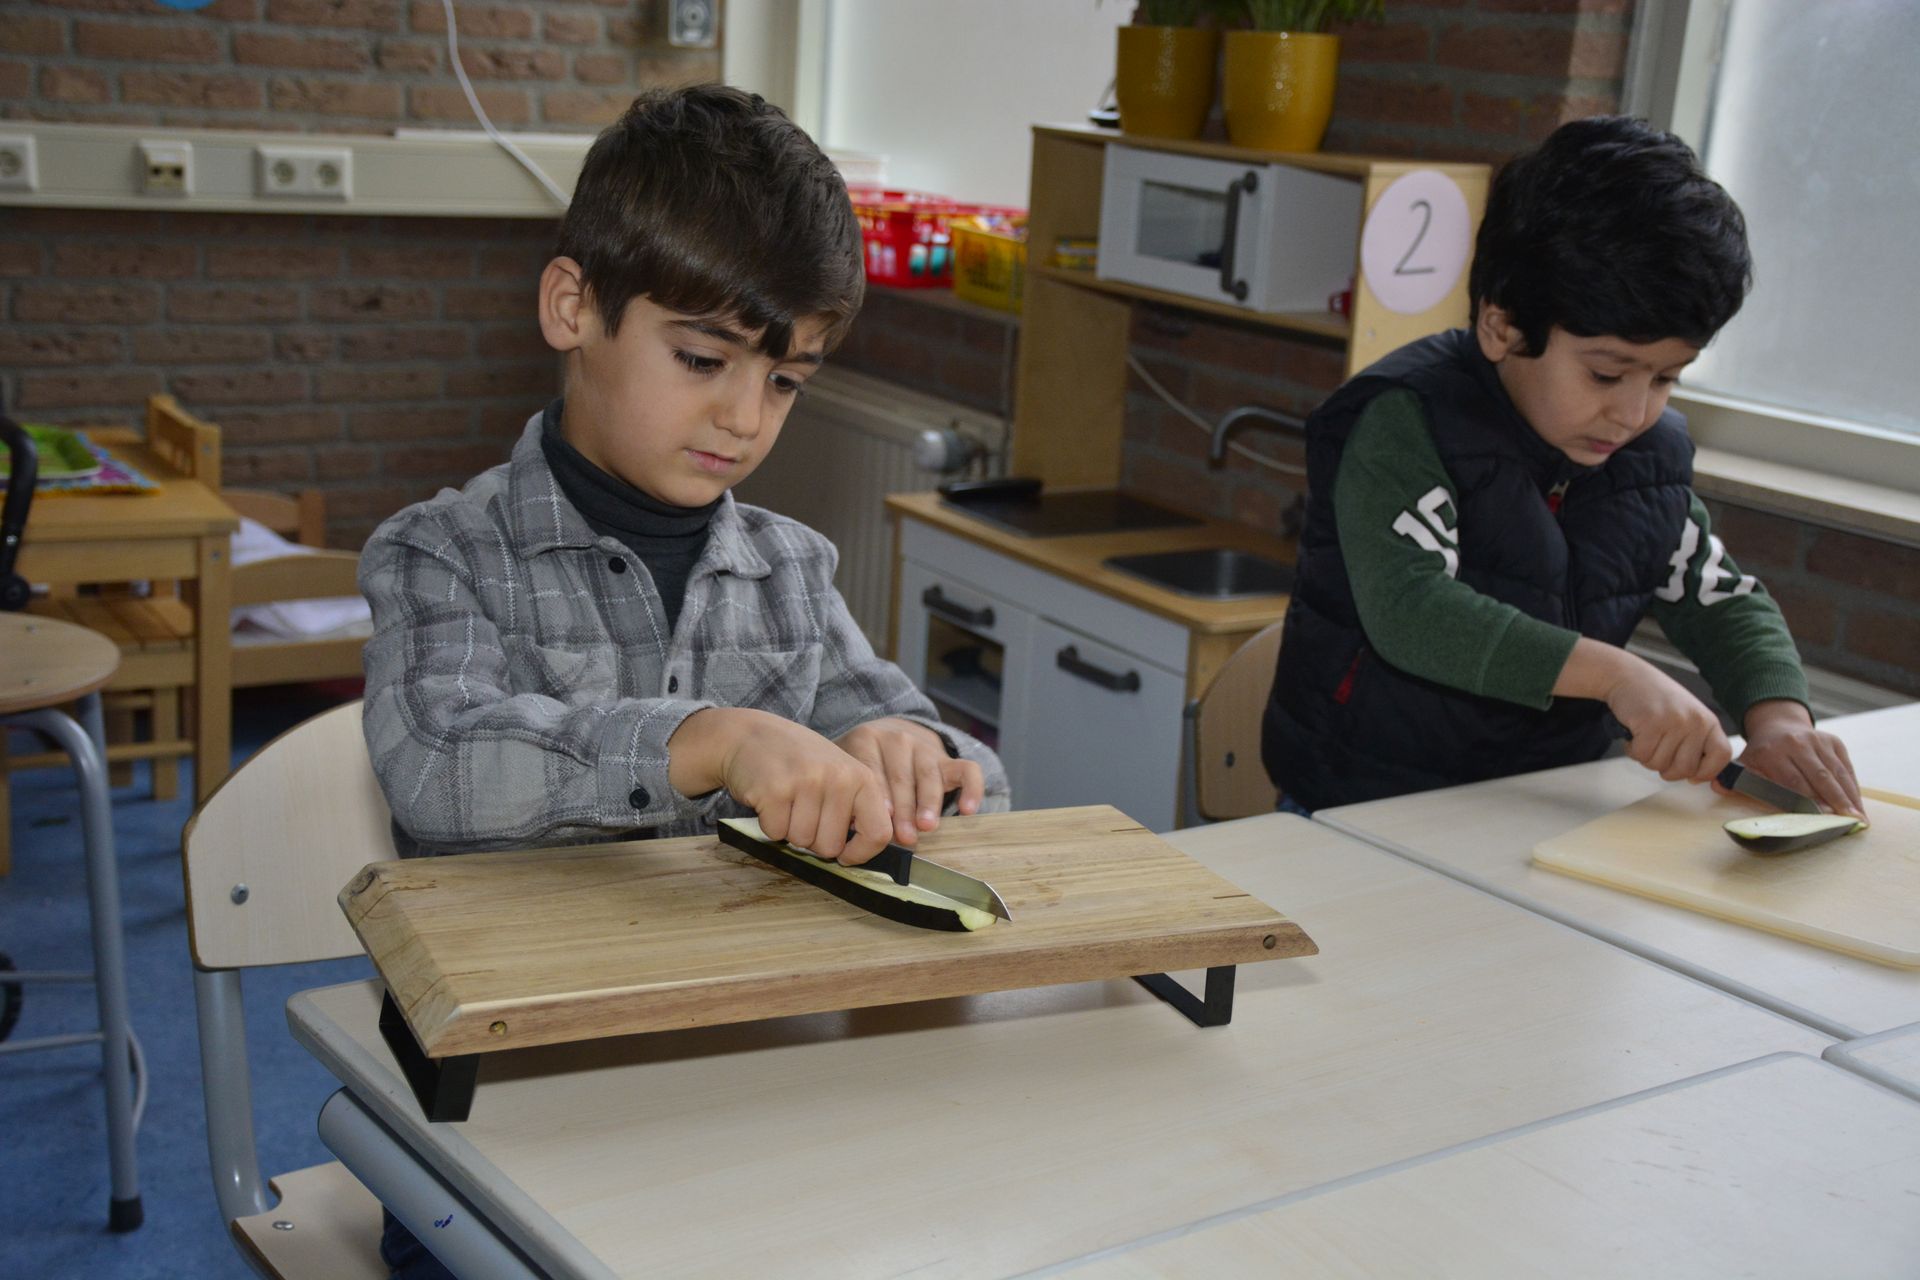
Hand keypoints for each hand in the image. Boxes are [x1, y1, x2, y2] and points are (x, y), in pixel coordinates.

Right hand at [668, 708, 892, 863]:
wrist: (750, 734)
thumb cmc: (798, 761)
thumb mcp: (838, 773)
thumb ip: (855, 807)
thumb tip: (863, 851)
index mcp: (861, 777)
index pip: (878, 833)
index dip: (860, 854)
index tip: (844, 855)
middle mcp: (838, 779)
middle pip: (831, 847)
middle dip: (813, 840)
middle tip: (802, 811)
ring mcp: (806, 783)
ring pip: (801, 842)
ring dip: (789, 830)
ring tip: (785, 800)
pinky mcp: (774, 791)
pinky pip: (775, 833)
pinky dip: (768, 824)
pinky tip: (769, 799)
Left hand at [835, 717, 984, 845]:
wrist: (888, 735)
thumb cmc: (863, 762)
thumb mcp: (847, 766)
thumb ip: (848, 791)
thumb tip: (849, 830)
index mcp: (866, 740)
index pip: (872, 768)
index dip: (880, 794)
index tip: (883, 817)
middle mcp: (897, 739)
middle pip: (902, 776)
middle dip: (904, 808)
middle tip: (904, 835)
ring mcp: (925, 747)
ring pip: (930, 774)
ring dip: (929, 802)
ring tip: (927, 826)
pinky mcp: (948, 758)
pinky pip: (967, 770)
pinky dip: (971, 789)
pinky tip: (968, 811)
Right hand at [1602, 656, 1732, 784]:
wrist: (1628, 676)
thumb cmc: (1655, 700)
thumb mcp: (1686, 717)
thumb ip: (1696, 743)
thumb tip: (1697, 777)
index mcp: (1708, 721)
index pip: (1722, 756)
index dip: (1707, 772)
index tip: (1692, 776)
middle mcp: (1695, 722)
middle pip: (1685, 769)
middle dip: (1666, 768)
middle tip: (1657, 752)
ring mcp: (1673, 722)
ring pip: (1659, 765)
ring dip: (1646, 757)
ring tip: (1645, 737)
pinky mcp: (1650, 723)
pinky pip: (1641, 755)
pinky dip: (1632, 750)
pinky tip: (1634, 734)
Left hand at [1731, 699, 1865, 819]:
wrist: (1779, 724)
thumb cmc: (1761, 753)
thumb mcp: (1745, 762)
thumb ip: (1735, 778)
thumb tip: (1718, 787)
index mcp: (1773, 751)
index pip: (1793, 780)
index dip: (1808, 799)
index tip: (1821, 817)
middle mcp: (1797, 744)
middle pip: (1820, 776)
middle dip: (1835, 800)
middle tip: (1847, 821)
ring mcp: (1818, 741)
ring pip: (1837, 772)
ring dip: (1849, 796)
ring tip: (1859, 818)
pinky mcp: (1834, 741)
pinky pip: (1846, 767)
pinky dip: (1853, 786)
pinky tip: (1858, 804)